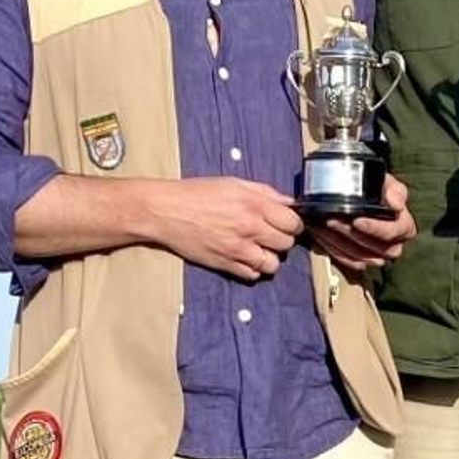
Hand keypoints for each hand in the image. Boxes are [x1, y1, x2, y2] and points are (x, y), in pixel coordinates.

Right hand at [145, 177, 302, 278]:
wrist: (165, 211)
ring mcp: (237, 249)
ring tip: (257, 248)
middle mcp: (249, 228)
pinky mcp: (225, 264)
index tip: (286, 224)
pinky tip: (244, 257)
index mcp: (254, 204)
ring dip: (268, 258)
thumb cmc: (197, 194)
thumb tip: (289, 202)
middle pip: (286, 244)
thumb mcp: (234, 183)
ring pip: (272, 264)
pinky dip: (252, 269)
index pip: (293, 222)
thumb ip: (265, 193)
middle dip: (281, 240)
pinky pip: (252, 275)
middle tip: (270, 235)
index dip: (292, 224)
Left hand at [304, 176, 416, 271]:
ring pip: (365, 259)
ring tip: (325, 224)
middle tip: (333, 221)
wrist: (345, 187)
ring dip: (342, 243)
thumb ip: (393, 188)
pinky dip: (335, 250)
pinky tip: (323, 235)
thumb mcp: (382, 179)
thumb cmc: (369, 184)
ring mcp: (376, 254)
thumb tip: (396, 203)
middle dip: (355, 236)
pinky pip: (350, 263)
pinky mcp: (359, 259)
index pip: (399, 232)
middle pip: (383, 250)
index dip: (378, 229)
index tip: (357, 221)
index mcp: (403, 224)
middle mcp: (393, 243)